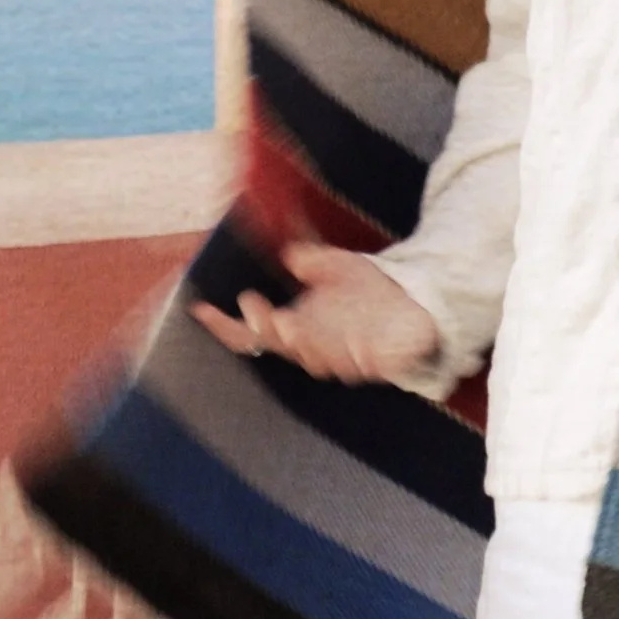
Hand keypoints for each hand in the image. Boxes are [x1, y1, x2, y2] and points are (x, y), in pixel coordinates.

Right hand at [191, 241, 441, 384]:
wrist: (417, 302)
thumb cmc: (369, 287)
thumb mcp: (336, 265)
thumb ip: (311, 261)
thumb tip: (290, 255)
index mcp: (298, 325)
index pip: (251, 333)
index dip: (224, 326)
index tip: (201, 309)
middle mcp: (316, 346)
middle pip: (284, 346)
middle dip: (271, 332)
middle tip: (263, 315)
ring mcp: (347, 358)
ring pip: (320, 358)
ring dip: (308, 344)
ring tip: (295, 326)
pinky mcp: (381, 363)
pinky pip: (367, 363)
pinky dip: (362, 355)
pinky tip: (358, 342)